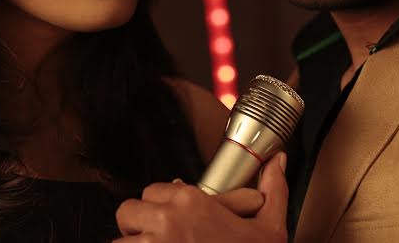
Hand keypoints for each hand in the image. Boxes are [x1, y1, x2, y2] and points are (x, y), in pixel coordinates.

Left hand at [113, 152, 288, 242]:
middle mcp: (167, 219)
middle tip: (157, 238)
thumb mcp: (270, 228)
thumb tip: (277, 163)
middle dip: (140, 225)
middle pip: (129, 211)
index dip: (161, 205)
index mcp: (192, 201)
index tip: (171, 219)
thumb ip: (272, 191)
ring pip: (121, 240)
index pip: (153, 190)